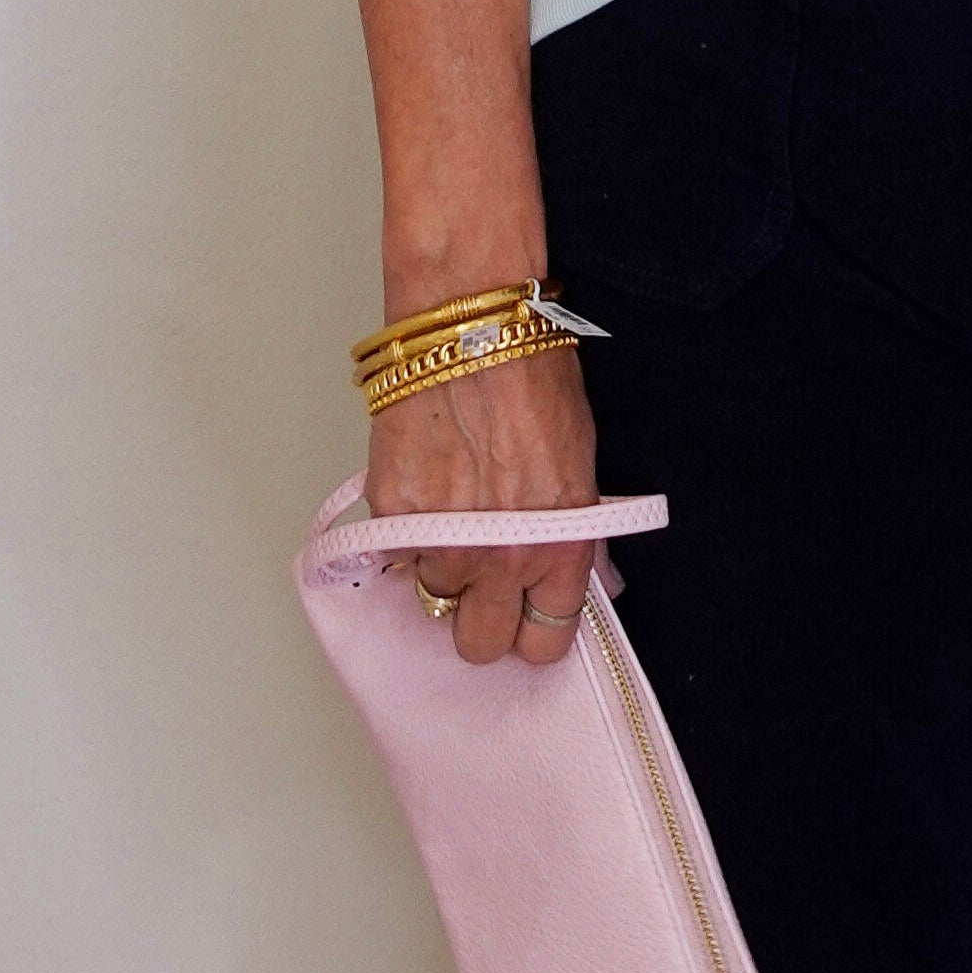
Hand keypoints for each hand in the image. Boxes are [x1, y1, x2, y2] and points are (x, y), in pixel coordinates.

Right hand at [366, 343, 598, 662]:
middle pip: (478, 644)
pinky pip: (397, 555)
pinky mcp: (392, 517)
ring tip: (456, 512)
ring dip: (443, 566)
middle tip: (486, 574)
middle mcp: (498, 558)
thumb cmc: (534, 377)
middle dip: (482, 614)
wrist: (471, 328)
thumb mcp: (580, 462)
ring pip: (434, 595)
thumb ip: (573, 528)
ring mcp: (439, 542)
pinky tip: (427, 491)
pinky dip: (408, 534)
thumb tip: (574, 570)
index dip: (534, 627)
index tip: (529, 611)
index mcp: (557, 549)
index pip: (544, 643)